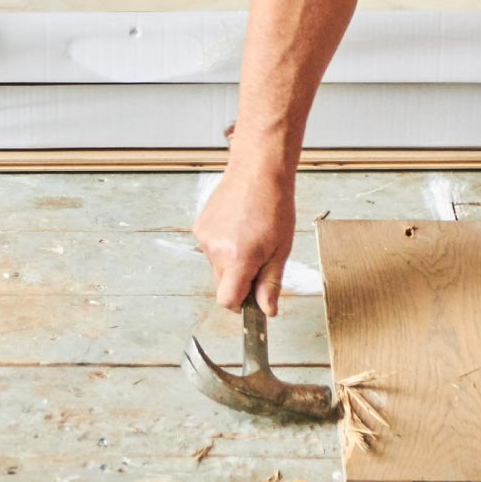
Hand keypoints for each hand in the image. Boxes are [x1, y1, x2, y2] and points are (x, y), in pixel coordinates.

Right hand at [193, 165, 294, 315]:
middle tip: (259, 260)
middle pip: (222, 285)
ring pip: (217, 267)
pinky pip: (211, 249)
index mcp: (238, 258)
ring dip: (232, 262)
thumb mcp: (281, 250)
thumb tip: (267, 311)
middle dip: (240, 281)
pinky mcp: (200, 228)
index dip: (241, 305)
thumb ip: (271, 284)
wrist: (257, 170)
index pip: (227, 301)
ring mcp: (205, 238)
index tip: (253, 299)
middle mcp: (216, 250)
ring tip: (250, 237)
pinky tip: (238, 228)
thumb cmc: (274, 205)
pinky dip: (224, 247)